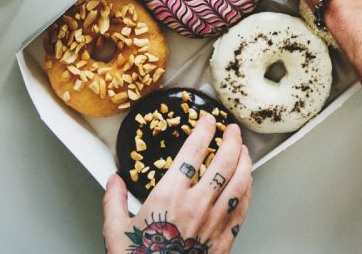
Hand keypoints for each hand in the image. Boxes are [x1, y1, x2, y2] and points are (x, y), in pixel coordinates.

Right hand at [103, 114, 251, 253]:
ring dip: (244, 161)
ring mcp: (213, 222)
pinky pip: (242, 209)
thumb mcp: (116, 232)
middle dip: (230, 140)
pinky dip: (248, 190)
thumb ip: (114, 201)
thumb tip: (113, 181)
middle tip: (231, 129)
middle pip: (223, 162)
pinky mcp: (224, 240)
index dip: (203, 131)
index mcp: (169, 197)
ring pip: (239, 183)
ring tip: (243, 150)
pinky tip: (247, 183)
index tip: (207, 121)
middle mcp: (196, 205)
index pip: (193, 152)